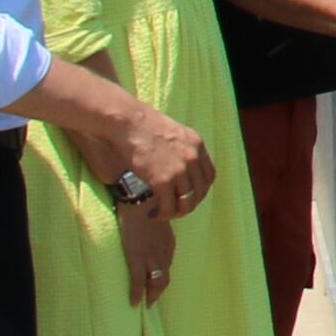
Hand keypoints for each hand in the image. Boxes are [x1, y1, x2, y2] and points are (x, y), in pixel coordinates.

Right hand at [106, 97, 214, 214]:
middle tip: (173, 208)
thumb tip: (174, 165)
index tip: (187, 195)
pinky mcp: (163, 180)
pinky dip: (161, 215)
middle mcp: (192, 158)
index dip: (200, 190)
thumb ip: (179, 148)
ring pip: (187, 204)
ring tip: (161, 213)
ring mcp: (179, 170)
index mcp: (196, 144)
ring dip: (175, 213)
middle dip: (188, 204)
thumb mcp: (171, 132)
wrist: (126, 121)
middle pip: (200, 192)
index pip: (209, 176)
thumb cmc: (140, 124)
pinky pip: (168, 207)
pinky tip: (152, 214)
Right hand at [117, 196, 176, 306]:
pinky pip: (137, 280)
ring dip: (151, 295)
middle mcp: (162, 252)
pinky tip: (133, 302)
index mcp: (167, 243)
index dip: (161, 276)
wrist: (139, 196)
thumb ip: (155, 229)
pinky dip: (136, 293)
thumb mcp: (155, 218)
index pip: (166, 264)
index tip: (155, 283)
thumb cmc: (145, 203)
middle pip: (164, 278)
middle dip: (158, 291)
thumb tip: (150, 232)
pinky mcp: (137, 256)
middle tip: (151, 301)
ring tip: (145, 304)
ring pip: (155, 282)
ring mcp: (150, 255)